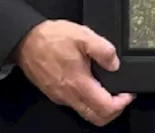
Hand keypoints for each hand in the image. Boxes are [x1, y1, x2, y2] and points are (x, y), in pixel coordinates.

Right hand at [14, 20, 133, 126]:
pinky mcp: (54, 93)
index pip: (106, 108)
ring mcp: (61, 97)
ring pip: (86, 113)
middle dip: (113, 111)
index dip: (122, 104)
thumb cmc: (51, 39)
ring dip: (101, 107)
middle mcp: (69, 95)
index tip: (128, 94)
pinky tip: (90, 84)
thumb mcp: (83, 36)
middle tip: (121, 97)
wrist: (26, 41)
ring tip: (108, 90)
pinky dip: (88, 101)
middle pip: (97, 118)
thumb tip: (115, 63)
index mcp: (79, 83)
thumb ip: (103, 50)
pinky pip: (75, 105)